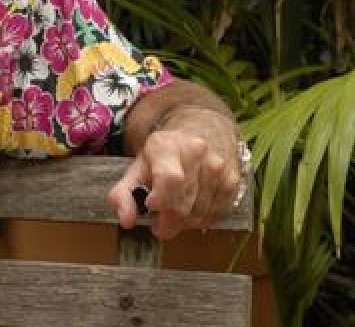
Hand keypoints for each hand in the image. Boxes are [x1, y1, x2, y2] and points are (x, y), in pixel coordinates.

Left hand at [106, 106, 241, 239]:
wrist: (200, 132)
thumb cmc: (164, 154)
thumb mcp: (137, 167)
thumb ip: (123, 194)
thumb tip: (126, 221)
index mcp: (167, 146)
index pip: (169, 179)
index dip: (161, 200)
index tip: (151, 207)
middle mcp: (197, 152)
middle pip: (183, 203)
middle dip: (168, 220)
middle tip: (159, 221)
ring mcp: (218, 167)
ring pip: (199, 213)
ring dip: (184, 222)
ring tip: (175, 211)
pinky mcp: (232, 180)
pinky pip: (215, 215)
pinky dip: (201, 220)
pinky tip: (192, 208)